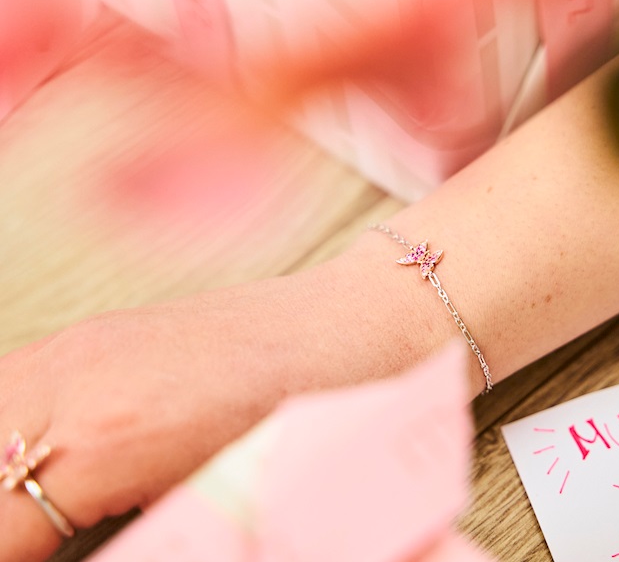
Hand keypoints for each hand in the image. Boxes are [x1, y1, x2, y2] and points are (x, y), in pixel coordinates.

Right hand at [0, 276, 307, 560]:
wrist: (334, 331)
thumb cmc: (292, 419)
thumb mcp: (201, 501)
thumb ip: (128, 535)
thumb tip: (78, 544)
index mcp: (104, 446)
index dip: (12, 549)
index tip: (33, 550)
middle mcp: (72, 385)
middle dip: (3, 510)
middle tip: (33, 533)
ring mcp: (76, 347)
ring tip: (30, 499)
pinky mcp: (88, 333)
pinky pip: (8, 384)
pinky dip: (8, 426)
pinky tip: (33, 454)